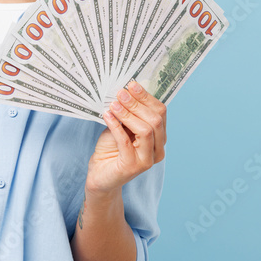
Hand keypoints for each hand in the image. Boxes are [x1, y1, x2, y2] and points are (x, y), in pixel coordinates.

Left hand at [86, 80, 166, 196]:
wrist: (100, 176)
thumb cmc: (111, 149)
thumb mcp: (121, 126)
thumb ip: (128, 113)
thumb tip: (126, 91)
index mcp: (159, 138)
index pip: (160, 113)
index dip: (146, 97)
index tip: (132, 84)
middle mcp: (158, 150)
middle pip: (155, 121)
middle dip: (137, 104)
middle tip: (121, 93)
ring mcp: (147, 160)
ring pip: (145, 130)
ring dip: (128, 114)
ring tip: (113, 105)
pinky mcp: (132, 167)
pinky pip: (125, 142)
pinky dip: (116, 126)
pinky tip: (107, 116)